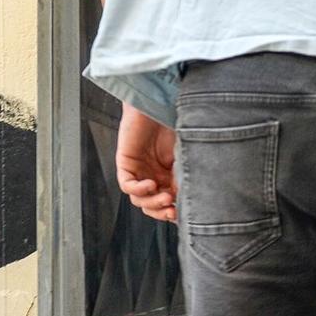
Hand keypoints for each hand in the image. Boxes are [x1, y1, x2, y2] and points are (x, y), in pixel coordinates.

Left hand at [116, 106, 177, 222]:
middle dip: (162, 212)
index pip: (168, 203)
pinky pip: (127, 185)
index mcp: (168, 175)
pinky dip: (138, 189)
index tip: (184, 215)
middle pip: (152, 206)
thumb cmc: (175, 121)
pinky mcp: (126, 163)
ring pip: (139, 200)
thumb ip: (185, 177)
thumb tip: (189, 201)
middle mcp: (153, 175)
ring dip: (152, 203)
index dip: (174, 212)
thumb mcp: (186, 155)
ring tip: (165, 198)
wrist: (161, 101)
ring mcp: (138, 170)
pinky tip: (151, 185)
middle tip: (173, 211)